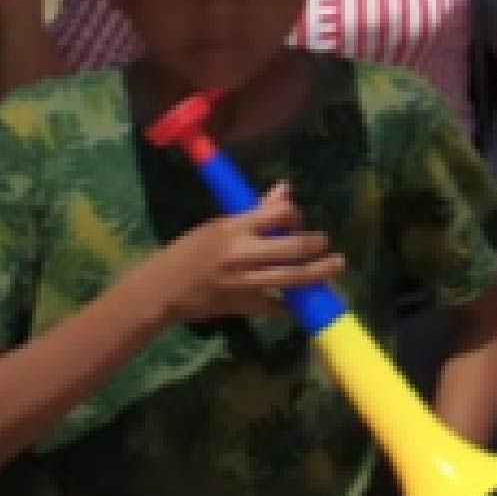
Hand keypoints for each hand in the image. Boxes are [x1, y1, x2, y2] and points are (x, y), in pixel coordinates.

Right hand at [145, 188, 347, 327]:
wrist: (160, 289)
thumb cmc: (188, 252)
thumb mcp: (218, 226)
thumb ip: (255, 212)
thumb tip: (285, 188)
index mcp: (236, 228)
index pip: (280, 213)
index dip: (295, 215)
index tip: (296, 221)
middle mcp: (243, 253)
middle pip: (294, 247)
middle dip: (317, 245)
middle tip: (326, 246)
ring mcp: (244, 282)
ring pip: (292, 277)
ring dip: (319, 273)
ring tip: (335, 267)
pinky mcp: (242, 305)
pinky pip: (275, 307)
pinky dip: (290, 307)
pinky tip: (303, 305)